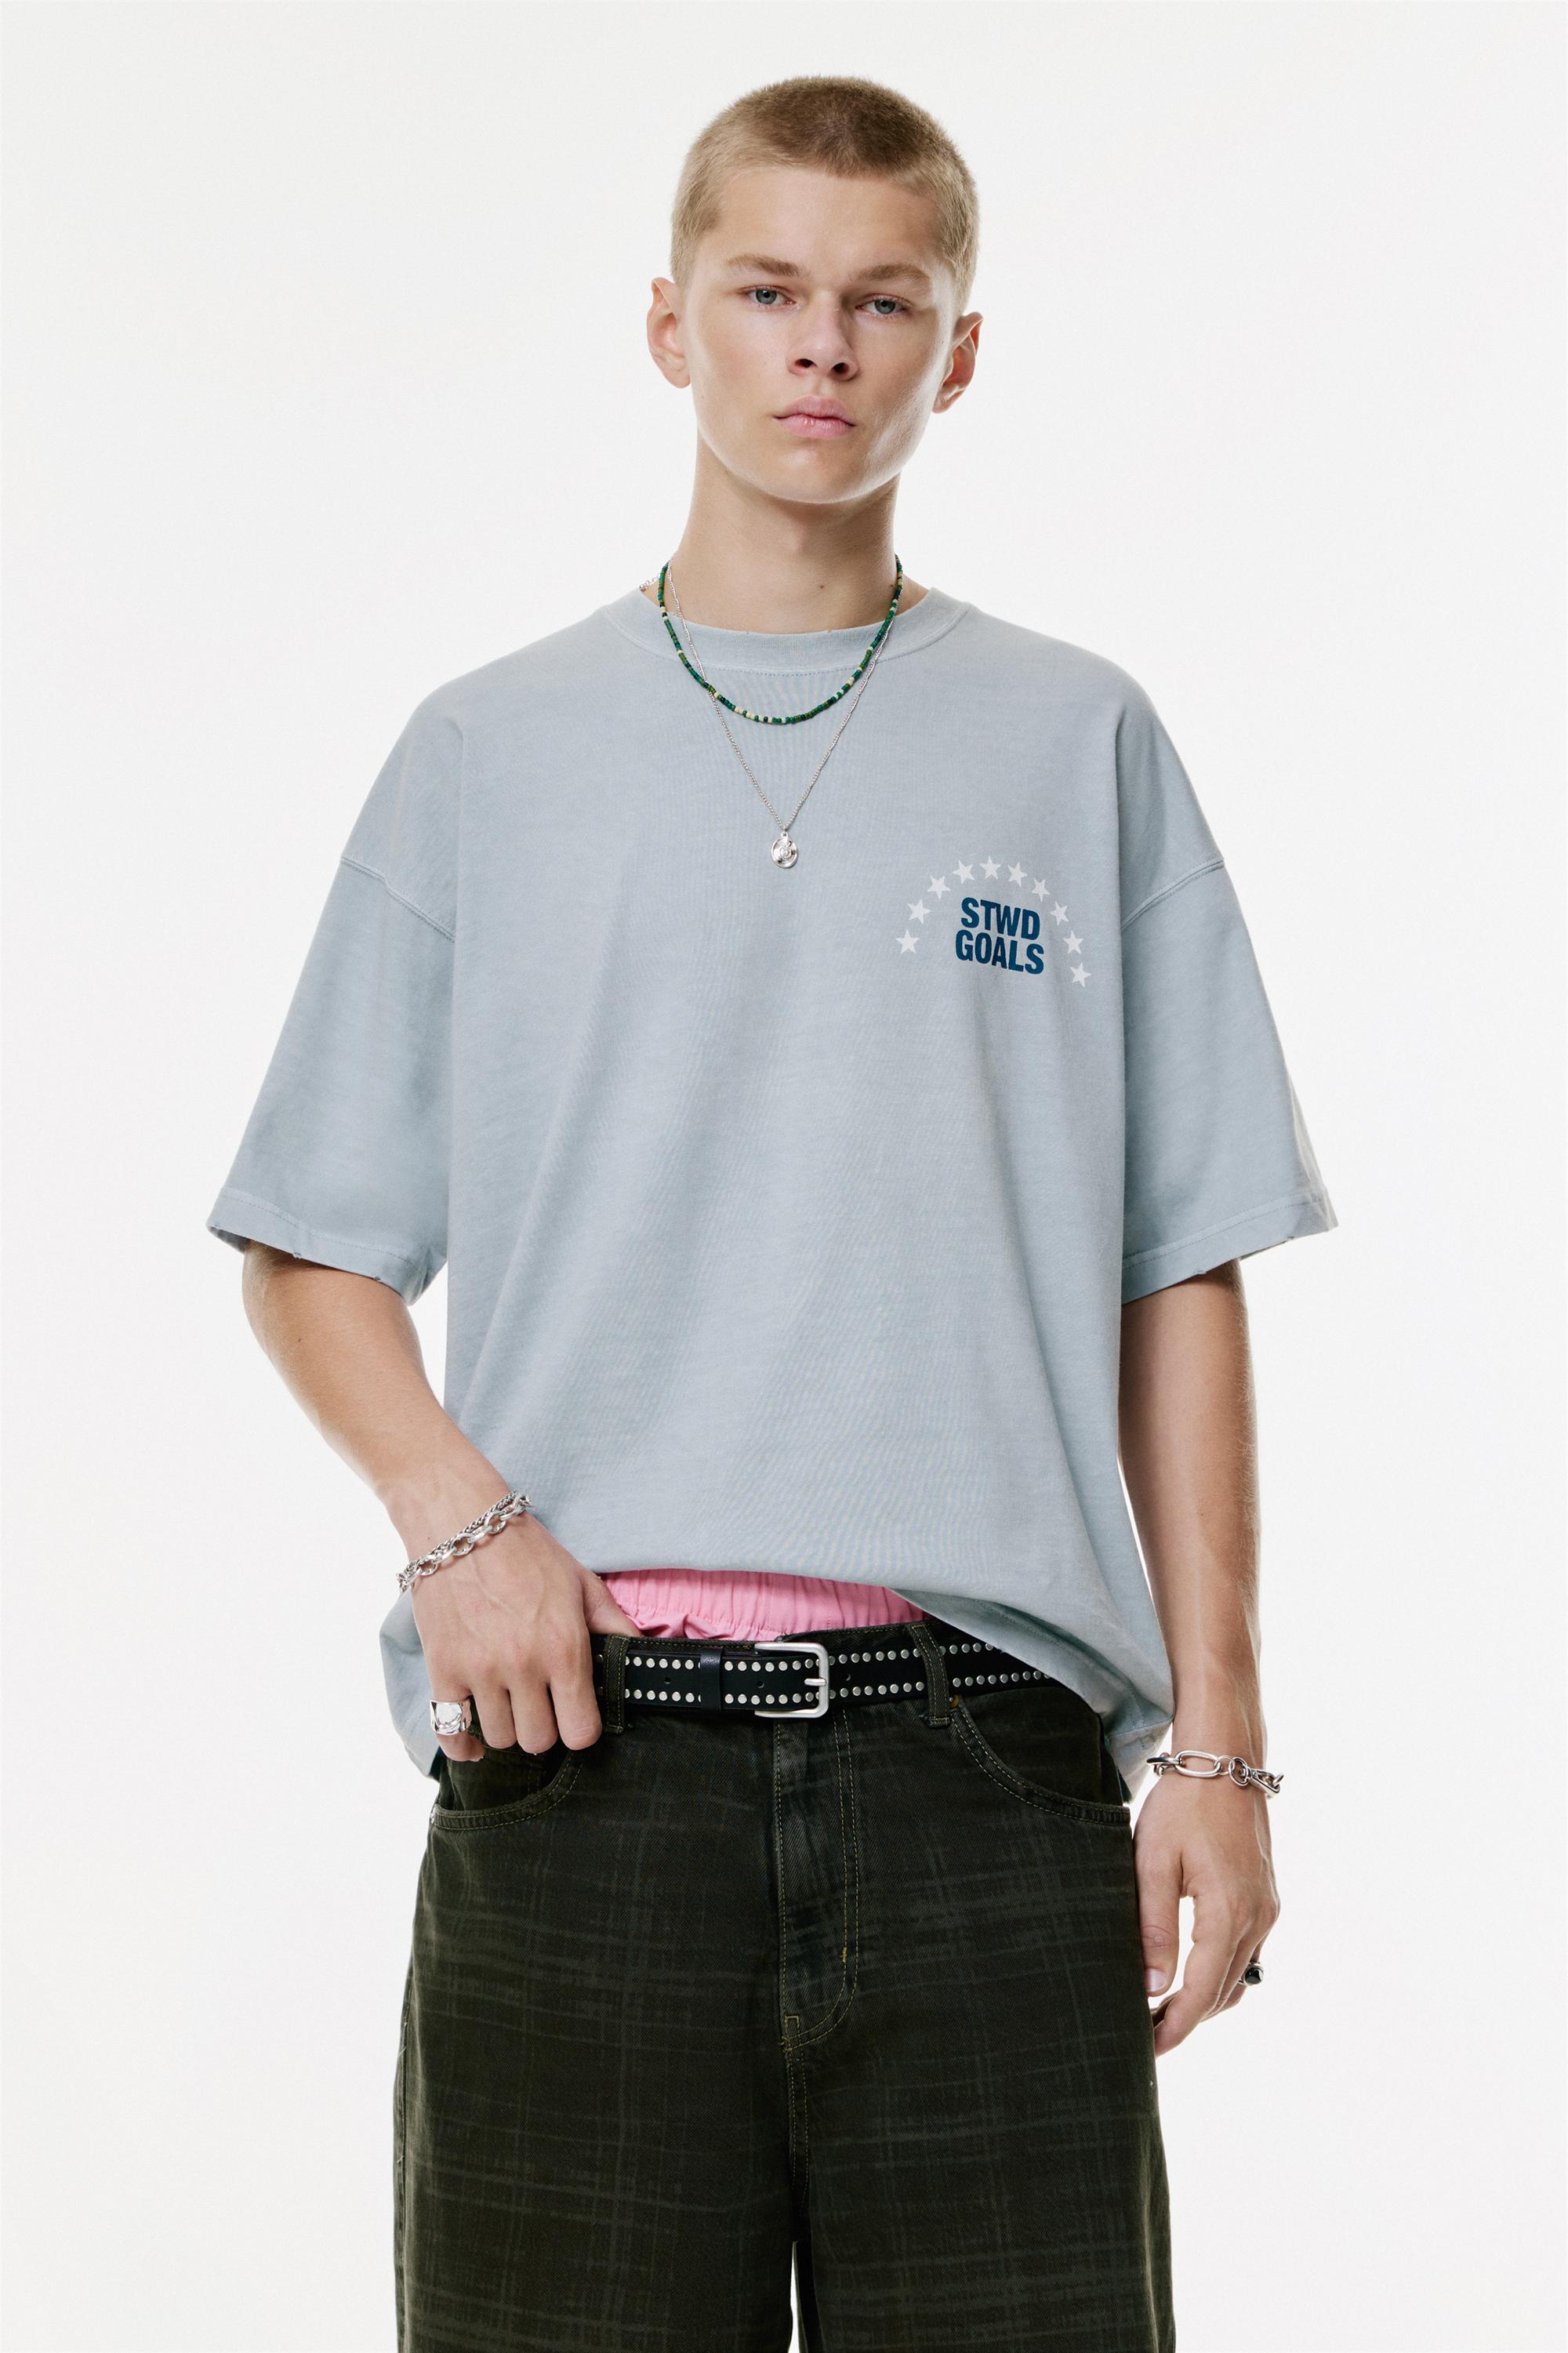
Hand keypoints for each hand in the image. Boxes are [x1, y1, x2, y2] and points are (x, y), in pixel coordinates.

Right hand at [411, 1510, 641, 1763]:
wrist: (461, 1524)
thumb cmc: (526, 1553)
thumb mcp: (581, 1584)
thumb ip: (614, 1625)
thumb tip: (641, 1653)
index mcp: (563, 1647)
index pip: (581, 1731)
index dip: (582, 1729)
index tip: (577, 1716)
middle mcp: (523, 1665)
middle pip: (539, 1741)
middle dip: (545, 1727)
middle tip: (542, 1705)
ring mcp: (479, 1671)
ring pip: (499, 1738)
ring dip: (507, 1727)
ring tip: (511, 1703)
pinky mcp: (442, 1670)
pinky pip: (449, 1731)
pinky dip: (462, 1743)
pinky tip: (474, 1740)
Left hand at [1134, 1750, 1279, 2056]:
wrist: (1225, 1762)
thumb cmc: (1183, 1806)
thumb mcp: (1154, 1862)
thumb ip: (1154, 1926)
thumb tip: (1153, 1987)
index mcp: (1228, 1912)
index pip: (1200, 1991)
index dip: (1175, 2026)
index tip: (1149, 2050)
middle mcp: (1257, 1918)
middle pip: (1221, 1993)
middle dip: (1187, 2021)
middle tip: (1146, 2037)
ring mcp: (1267, 1910)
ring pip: (1236, 1978)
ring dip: (1204, 2002)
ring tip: (1162, 2013)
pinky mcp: (1266, 1900)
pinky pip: (1245, 1955)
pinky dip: (1219, 1976)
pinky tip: (1188, 1977)